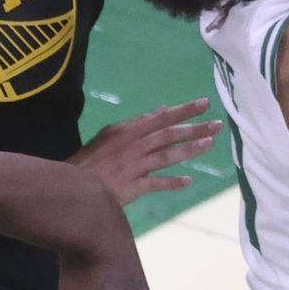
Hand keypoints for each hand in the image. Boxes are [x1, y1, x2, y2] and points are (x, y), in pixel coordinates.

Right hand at [69, 98, 221, 204]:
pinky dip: (172, 182)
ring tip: (209, 144)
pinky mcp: (131, 186)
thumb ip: (137, 123)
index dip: (183, 110)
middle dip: (193, 128)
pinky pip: (155, 183)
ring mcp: (133, 165)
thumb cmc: (91, 160)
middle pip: (168, 133)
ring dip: (189, 150)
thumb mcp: (111, 135)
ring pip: (166, 155)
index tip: (204, 103)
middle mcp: (133, 144)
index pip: (161, 117)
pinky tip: (187, 181)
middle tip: (217, 124)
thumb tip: (162, 110)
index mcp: (128, 130)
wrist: (71, 186)